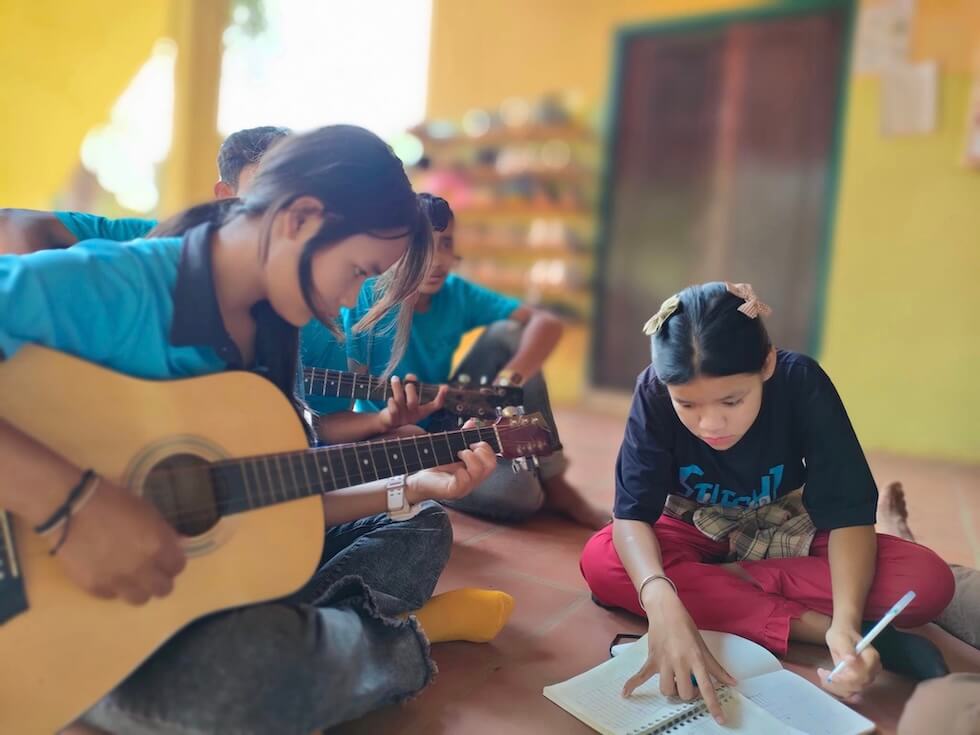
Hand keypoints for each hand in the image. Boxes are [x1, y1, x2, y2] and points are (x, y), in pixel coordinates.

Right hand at [50, 477, 185, 604]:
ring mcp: (117, 581)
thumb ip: (164, 533)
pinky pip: (112, 596)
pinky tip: (107, 572)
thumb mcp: (147, 511)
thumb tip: (177, 545)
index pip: (178, 567)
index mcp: (157, 546)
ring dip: (138, 588)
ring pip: (139, 599)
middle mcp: (141, 569)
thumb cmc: (112, 501)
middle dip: (160, 579)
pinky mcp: (94, 588)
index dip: (172, 562)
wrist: (71, 508)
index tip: (165, 558)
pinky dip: (113, 587)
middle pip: (163, 589)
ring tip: (130, 575)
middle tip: (150, 569)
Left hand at [378, 373, 446, 430]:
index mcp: (421, 411)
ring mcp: (402, 418)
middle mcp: (413, 415)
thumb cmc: (401, 407)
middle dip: (410, 390)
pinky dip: (391, 403)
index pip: (435, 405)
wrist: (387, 424)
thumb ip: (412, 387)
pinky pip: (393, 411)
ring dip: (397, 388)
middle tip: (408, 384)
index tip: (445, 387)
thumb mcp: (408, 398)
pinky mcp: (392, 420)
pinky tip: (390, 399)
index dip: (441, 397)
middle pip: (413, 402)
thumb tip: (411, 376)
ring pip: (400, 402)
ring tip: (395, 379)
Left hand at [405, 438, 496, 502]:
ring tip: (458, 454)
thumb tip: (472, 423)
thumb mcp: (452, 449)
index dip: (486, 448)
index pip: (492, 461)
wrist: (418, 481)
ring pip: (478, 472)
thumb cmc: (436, 467)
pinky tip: (454, 470)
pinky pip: (464, 481)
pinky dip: (461, 472)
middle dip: (481, 451)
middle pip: (491, 465)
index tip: (473, 442)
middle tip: (466, 448)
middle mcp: (473, 480)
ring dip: (469, 458)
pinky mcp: (453, 491)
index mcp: (475, 471)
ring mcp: (465, 487)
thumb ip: (463, 437)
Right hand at [623, 589, 735, 723]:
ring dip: (671, 689)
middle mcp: (680, 662)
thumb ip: (716, 668)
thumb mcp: (703, 646)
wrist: (666, 610)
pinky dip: (632, 685)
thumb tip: (732, 682)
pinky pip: (640, 675)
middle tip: (689, 683)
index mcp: (696, 659)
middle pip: (684, 693)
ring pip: (666, 689)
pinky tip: (625, 693)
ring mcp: (664, 662)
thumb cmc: (686, 627)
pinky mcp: (652, 659)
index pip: (707, 687)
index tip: (720, 720)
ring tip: (674, 680)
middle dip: (687, 693)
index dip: (713, 705)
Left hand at [819, 625, 880, 698]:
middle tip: (822, 673)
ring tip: (822, 674)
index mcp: (871, 657)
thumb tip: (851, 661)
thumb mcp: (841, 638)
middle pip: (858, 685)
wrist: (843, 636)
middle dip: (839, 683)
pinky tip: (826, 680)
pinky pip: (849, 691)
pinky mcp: (859, 681)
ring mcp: (867, 677)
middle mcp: (872, 670)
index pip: (862, 674)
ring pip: (853, 690)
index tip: (832, 674)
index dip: (847, 678)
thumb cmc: (842, 635)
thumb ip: (846, 649)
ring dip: (835, 686)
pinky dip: (836, 688)